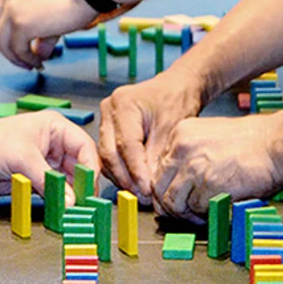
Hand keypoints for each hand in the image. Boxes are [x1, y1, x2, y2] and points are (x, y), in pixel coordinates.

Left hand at [0, 0, 116, 69]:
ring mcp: (12, 9)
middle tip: (22, 56)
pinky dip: (26, 59)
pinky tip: (38, 62)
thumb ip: (39, 28)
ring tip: (30, 63)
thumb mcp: (49, 5)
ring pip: (2, 42)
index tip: (9, 36)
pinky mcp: (21, 24)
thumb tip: (39, 52)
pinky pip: (17, 50)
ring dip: (15, 56)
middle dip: (6, 44)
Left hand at [0, 111, 99, 204]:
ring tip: (74, 211)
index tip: (90, 189)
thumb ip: (48, 179)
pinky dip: (57, 200)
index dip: (91, 169)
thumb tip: (70, 200)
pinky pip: (52, 190)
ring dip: (70, 195)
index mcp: (55, 128)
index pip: (85, 148)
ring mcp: (43, 163)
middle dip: (82, 185)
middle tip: (85, 205)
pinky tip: (60, 210)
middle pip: (79, 166)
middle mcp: (53, 144)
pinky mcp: (33, 178)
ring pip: (67, 181)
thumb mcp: (21, 157)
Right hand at [98, 70, 203, 204]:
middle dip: (126, 178)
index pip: (126, 144)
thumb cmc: (177, 99)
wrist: (176, 87)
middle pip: (110, 152)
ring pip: (106, 157)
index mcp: (123, 104)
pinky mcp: (108, 130)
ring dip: (122, 178)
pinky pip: (109, 156)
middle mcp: (109, 110)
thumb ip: (158, 155)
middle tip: (142, 196)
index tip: (147, 189)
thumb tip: (149, 184)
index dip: (136, 170)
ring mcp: (105, 120)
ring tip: (139, 193)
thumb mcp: (172, 127)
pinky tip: (134, 183)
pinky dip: (121, 171)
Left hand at [152, 114, 282, 221]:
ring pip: (173, 201)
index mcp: (181, 133)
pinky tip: (212, 216)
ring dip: (184, 214)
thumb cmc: (254, 141)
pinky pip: (195, 209)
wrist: (278, 142)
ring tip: (197, 217)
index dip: (165, 187)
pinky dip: (203, 217)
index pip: (159, 168)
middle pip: (159, 185)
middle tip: (180, 214)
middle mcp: (181, 148)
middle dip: (168, 205)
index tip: (174, 198)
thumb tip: (180, 183)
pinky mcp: (208, 185)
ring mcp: (193, 166)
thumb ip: (192, 155)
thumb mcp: (211, 137)